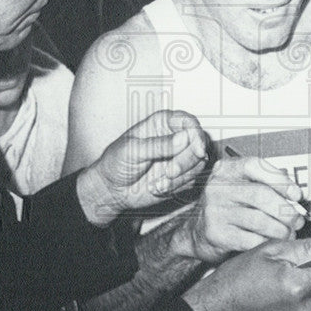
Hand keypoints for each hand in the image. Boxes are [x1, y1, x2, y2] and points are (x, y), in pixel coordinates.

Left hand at [78, 110, 207, 225]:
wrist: (112, 189)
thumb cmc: (116, 162)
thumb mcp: (133, 150)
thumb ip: (159, 144)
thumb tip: (184, 137)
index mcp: (162, 123)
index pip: (188, 121)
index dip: (196, 134)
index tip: (198, 150)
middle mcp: (175, 137)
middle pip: (199, 143)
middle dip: (187, 161)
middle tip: (169, 172)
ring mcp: (179, 157)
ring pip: (199, 163)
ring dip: (181, 177)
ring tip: (158, 183)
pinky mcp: (181, 175)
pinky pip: (192, 180)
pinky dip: (176, 187)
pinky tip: (157, 188)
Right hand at [178, 157, 305, 263]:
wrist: (196, 231)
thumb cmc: (227, 206)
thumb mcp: (240, 186)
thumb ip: (265, 183)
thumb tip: (295, 194)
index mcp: (226, 169)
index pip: (257, 167)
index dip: (281, 181)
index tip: (297, 196)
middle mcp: (218, 187)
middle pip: (261, 195)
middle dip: (286, 211)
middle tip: (297, 221)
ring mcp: (215, 210)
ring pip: (259, 220)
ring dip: (281, 230)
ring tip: (289, 234)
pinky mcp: (216, 233)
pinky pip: (251, 240)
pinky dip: (267, 242)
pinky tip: (273, 243)